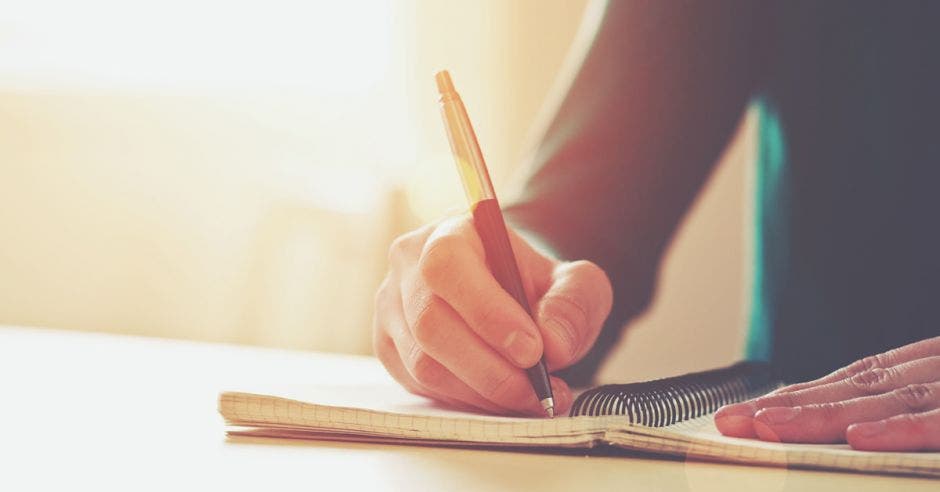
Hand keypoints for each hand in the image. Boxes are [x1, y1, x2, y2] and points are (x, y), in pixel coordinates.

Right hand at [372, 215, 612, 415]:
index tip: (532, 349)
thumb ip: (573, 304)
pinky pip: (420, 385)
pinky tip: (499, 397)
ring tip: (529, 397)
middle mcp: (409, 266)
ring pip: (423, 363)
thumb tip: (553, 345)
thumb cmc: (535, 284)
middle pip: (430, 323)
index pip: (447, 266)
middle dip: (489, 367)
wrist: (511, 295)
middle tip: (536, 388)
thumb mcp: (573, 281)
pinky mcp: (390, 348)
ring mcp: (392, 309)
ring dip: (482, 391)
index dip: (486, 312)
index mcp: (449, 233)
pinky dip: (466, 400)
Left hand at [715, 336, 939, 450]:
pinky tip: (857, 438)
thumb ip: (913, 405)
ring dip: (822, 414)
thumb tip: (852, 431)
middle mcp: (937, 370)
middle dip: (788, 405)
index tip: (747, 413)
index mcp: (930, 366)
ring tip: (766, 426)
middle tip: (730, 421)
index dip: (798, 396)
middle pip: (855, 389)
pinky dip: (900, 429)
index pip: (854, 381)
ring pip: (887, 400)